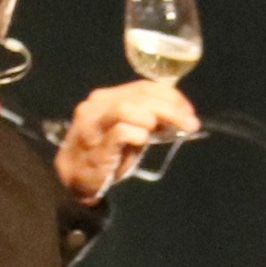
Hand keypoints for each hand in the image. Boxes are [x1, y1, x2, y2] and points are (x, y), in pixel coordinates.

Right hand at [55, 77, 198, 199]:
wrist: (74, 179)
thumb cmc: (105, 154)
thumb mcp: (129, 133)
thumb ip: (147, 121)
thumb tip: (179, 116)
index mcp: (107, 97)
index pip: (143, 87)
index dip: (170, 96)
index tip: (189, 111)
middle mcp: (97, 105)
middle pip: (139, 96)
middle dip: (170, 108)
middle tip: (191, 122)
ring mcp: (93, 124)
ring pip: (125, 108)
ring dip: (154, 116)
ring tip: (168, 129)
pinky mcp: (94, 145)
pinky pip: (119, 132)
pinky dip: (137, 134)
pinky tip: (145, 139)